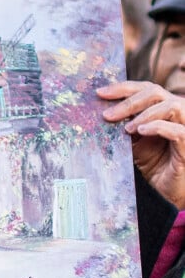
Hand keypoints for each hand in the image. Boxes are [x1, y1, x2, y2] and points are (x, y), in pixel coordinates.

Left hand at [97, 81, 184, 209]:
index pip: (143, 88)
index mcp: (162, 107)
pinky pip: (178, 130)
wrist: (167, 190)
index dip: (122, 88)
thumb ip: (122, 123)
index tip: (100, 93)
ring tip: (126, 128)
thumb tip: (100, 109)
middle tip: (107, 114)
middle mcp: (176, 113)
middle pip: (155, 91)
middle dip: (128, 100)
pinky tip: (141, 132)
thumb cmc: (152, 163)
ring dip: (144, 113)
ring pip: (170, 105)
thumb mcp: (132, 140)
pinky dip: (157, 127)